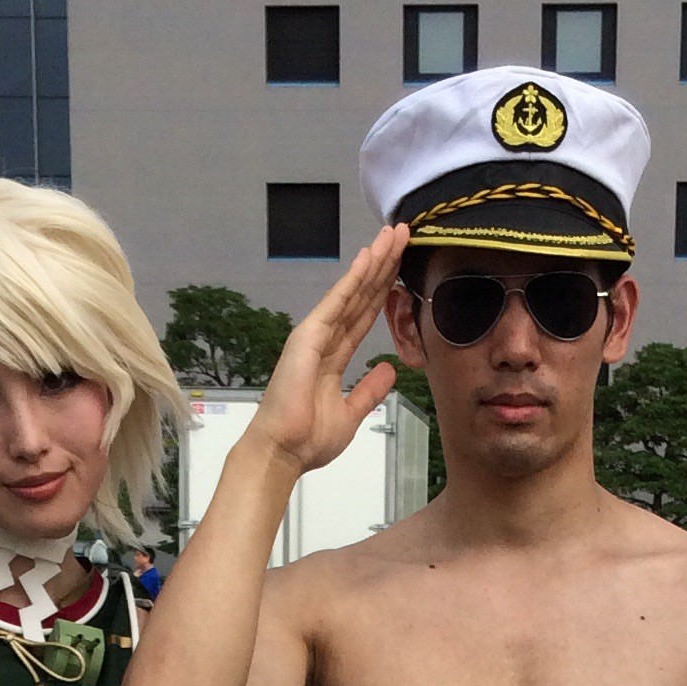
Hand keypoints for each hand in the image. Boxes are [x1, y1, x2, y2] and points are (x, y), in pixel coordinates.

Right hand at [246, 226, 408, 476]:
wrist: (283, 452)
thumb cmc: (307, 438)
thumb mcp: (351, 414)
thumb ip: (369, 390)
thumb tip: (389, 370)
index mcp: (335, 356)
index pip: (365, 315)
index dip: (384, 288)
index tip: (402, 264)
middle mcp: (325, 339)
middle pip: (362, 295)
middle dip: (384, 264)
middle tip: (403, 233)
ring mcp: (316, 335)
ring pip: (352, 291)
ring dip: (374, 262)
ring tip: (393, 234)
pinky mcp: (309, 337)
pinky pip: (336, 302)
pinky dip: (353, 279)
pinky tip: (368, 257)